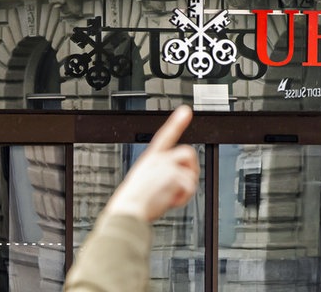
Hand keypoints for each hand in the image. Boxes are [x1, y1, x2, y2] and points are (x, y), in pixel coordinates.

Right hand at [105, 105, 199, 221]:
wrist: (128, 211)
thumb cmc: (133, 203)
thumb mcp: (143, 183)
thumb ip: (160, 176)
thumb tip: (178, 182)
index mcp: (150, 159)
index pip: (165, 136)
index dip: (176, 122)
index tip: (186, 111)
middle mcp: (158, 159)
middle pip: (188, 154)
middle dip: (192, 169)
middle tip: (185, 185)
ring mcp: (166, 166)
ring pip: (191, 173)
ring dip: (186, 188)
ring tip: (172, 197)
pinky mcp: (174, 176)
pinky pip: (190, 188)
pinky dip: (183, 199)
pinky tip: (170, 202)